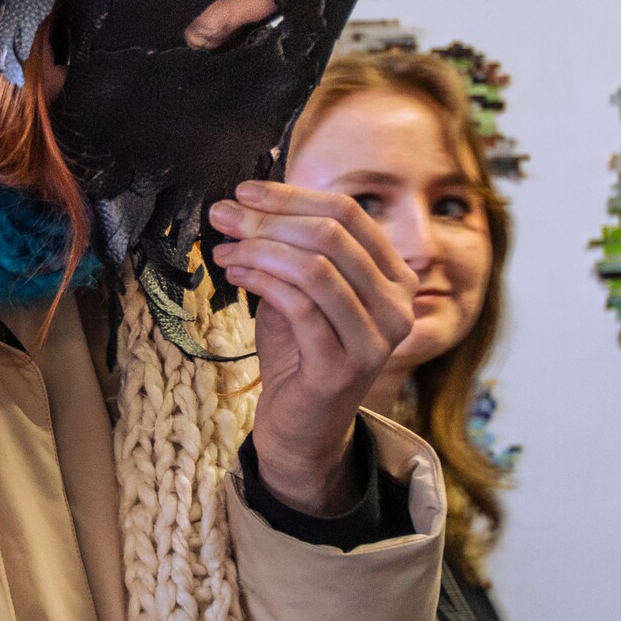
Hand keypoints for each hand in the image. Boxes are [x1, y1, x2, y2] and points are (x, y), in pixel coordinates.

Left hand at [208, 181, 416, 514]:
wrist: (302, 428)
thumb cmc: (299, 352)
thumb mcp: (299, 289)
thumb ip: (287, 247)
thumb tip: (242, 202)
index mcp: (393, 276)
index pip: (348, 212)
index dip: (291, 195)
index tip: (244, 192)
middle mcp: (397, 305)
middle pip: (331, 234)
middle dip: (268, 219)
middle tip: (223, 216)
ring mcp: (376, 339)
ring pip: (315, 268)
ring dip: (258, 249)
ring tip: (223, 250)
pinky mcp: (343, 367)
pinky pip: (299, 306)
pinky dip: (260, 280)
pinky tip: (234, 275)